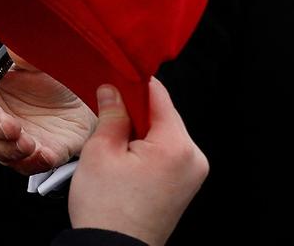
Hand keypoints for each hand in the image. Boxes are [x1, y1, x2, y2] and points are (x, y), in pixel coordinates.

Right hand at [0, 54, 95, 174]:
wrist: (84, 100)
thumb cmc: (52, 77)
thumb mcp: (40, 59)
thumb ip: (25, 53)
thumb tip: (13, 50)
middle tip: (10, 126)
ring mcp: (8, 138)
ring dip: (11, 147)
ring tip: (28, 142)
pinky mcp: (31, 155)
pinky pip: (25, 164)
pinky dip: (32, 161)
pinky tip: (43, 153)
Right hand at [69, 80, 207, 245]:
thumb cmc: (107, 210)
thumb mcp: (100, 152)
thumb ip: (111, 114)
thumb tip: (113, 90)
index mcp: (176, 146)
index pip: (159, 95)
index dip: (133, 85)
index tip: (114, 82)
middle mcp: (194, 158)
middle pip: (164, 116)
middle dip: (136, 114)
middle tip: (109, 123)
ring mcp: (192, 174)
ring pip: (165, 135)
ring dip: (141, 134)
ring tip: (116, 151)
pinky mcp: (185, 186)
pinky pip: (168, 155)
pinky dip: (148, 152)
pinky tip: (127, 164)